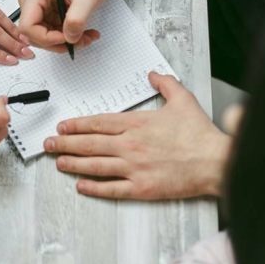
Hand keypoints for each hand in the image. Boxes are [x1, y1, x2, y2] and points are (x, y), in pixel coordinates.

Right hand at [18, 0, 106, 51]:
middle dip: (59, 43)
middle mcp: (33, 3)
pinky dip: (69, 38)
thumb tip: (69, 37)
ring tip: (86, 36)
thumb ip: (77, 18)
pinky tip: (83, 33)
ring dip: (66, 42)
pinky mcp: (47, 17)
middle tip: (81, 40)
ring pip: (45, 39)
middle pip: (34, 36)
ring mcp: (39, 11)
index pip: (27, 26)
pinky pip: (53, 35)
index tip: (66, 38)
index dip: (46, 38)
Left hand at [43, 72, 231, 199]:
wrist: (216, 162)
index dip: (76, 125)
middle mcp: (130, 145)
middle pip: (89, 144)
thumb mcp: (183, 100)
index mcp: (136, 124)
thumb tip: (152, 73)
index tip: (62, 126)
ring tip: (58, 163)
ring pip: (95, 166)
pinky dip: (94, 188)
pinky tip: (81, 186)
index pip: (98, 123)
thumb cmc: (200, 134)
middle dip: (65, 144)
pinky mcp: (142, 188)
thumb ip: (165, 84)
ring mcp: (134, 168)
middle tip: (48, 145)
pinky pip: (112, 189)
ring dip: (73, 164)